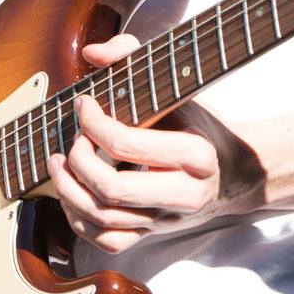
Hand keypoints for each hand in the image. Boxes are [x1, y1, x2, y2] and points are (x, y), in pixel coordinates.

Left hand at [49, 34, 265, 252]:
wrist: (234, 173)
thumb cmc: (202, 126)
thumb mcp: (180, 88)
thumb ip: (135, 58)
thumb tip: (92, 52)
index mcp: (195, 156)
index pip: (127, 144)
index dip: (92, 123)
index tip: (83, 104)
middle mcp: (183, 195)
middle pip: (112, 190)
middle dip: (78, 161)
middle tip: (72, 139)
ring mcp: (167, 220)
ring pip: (104, 220)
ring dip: (70, 191)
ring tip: (58, 164)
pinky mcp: (153, 235)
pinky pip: (108, 241)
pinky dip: (80, 221)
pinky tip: (71, 195)